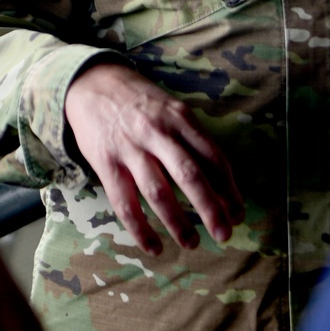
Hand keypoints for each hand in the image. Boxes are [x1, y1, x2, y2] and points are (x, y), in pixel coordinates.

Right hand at [64, 62, 243, 255]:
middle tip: (225, 234)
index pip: (212, 157)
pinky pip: (125, 204)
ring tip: (192, 243)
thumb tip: (219, 178)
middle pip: (190, 175)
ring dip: (178, 223)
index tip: (238, 213)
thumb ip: (191, 137)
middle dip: (211, 208)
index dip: (229, 188)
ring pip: (159, 193)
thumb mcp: (170, 108)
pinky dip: (141, 229)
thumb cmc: (139, 101)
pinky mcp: (107, 164)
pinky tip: (154, 247)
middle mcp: (158, 132)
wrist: (91, 83)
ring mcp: (131, 149)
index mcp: (180, 118)